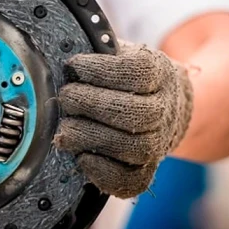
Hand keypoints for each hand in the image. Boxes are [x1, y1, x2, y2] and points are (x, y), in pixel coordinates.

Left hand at [54, 40, 192, 198]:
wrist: (168, 103)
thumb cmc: (129, 75)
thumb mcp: (120, 52)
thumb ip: (98, 50)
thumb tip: (60, 48)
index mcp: (160, 73)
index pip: (137, 71)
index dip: (101, 69)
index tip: (73, 65)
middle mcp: (165, 109)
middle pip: (135, 114)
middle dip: (91, 105)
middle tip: (66, 98)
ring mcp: (158, 142)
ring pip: (134, 148)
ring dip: (92, 138)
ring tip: (65, 130)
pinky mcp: (146, 169)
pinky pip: (130, 180)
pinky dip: (104, 172)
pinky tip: (82, 158)